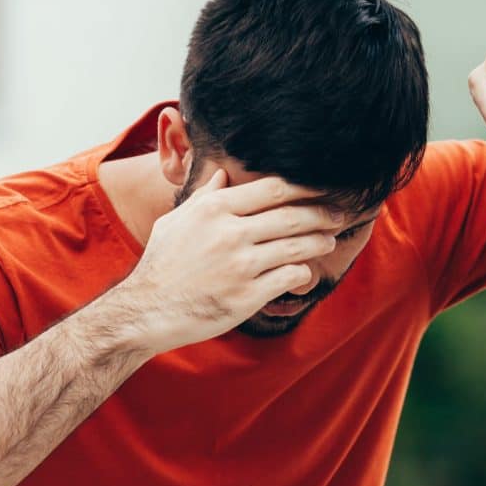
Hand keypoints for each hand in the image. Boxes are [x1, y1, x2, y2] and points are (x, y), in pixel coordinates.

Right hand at [119, 170, 340, 352]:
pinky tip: (306, 272)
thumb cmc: (161, 264)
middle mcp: (230, 233)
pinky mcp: (247, 296)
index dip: (304, 188)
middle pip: (291, 216)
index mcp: (214, 209)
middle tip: (338, 214)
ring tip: (329, 240)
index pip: (272, 189)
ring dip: (319, 242)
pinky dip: (303, 273)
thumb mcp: (176, 222)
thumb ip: (203, 197)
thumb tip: (222, 174)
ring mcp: (240, 266)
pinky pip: (289, 277)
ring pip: (296, 247)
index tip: (320, 189)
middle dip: (321, 214)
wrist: (147, 310)